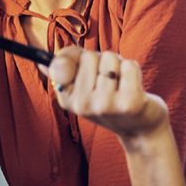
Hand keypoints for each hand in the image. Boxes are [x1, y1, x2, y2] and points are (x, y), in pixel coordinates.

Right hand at [45, 47, 169, 141]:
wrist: (140, 129)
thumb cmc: (111, 98)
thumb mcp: (84, 85)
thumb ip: (67, 66)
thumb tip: (45, 64)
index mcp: (66, 99)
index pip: (61, 61)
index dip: (78, 58)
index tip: (88, 69)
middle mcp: (82, 105)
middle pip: (89, 56)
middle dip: (102, 62)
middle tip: (110, 82)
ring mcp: (105, 105)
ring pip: (110, 58)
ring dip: (120, 66)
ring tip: (122, 85)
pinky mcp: (129, 103)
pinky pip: (129, 65)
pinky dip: (134, 70)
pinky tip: (135, 89)